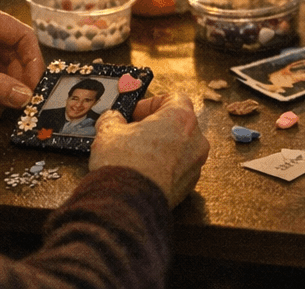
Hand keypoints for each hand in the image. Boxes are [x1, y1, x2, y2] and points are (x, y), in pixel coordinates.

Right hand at [90, 93, 208, 207]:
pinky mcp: (189, 187)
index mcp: (181, 118)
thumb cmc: (124, 164)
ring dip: (160, 148)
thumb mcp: (109, 132)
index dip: (151, 104)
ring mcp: (195, 165)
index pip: (173, 98)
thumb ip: (112, 119)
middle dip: (155, 127)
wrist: (128, 206)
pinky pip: (177, 169)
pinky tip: (142, 173)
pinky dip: (163, 168)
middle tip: (132, 134)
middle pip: (177, 123)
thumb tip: (112, 118)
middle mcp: (195, 140)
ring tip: (135, 156)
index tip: (134, 114)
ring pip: (179, 148)